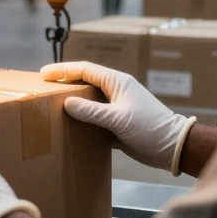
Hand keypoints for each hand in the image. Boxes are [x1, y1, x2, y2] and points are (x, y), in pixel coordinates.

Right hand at [41, 61, 195, 175]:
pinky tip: (69, 125)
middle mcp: (115, 91)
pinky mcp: (118, 123)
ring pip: (89, 100)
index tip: (43, 73)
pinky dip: (82, 118)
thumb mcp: (118, 119)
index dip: (63, 70)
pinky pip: (94, 117)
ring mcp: (117, 107)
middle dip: (65, 82)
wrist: (173, 147)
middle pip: (85, 82)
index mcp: (117, 82)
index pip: (85, 70)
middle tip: (44, 87)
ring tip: (52, 105)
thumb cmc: (149, 128)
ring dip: (73, 101)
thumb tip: (67, 103)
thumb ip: (91, 111)